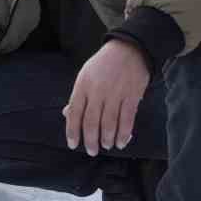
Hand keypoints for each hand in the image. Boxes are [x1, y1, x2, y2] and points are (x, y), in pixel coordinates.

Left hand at [64, 40, 150, 155]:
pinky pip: (127, 119)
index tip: (73, 145)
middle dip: (91, 140)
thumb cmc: (103, 64)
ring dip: (107, 139)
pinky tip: (122, 142)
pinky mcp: (132, 96)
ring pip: (109, 123)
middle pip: (91, 121)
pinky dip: (124, 133)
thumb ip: (78, 96)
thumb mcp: (85, 75)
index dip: (73, 131)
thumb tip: (67, 115)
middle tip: (91, 151)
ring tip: (106, 146)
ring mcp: (116, 93)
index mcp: (83, 85)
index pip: (74, 113)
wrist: (129, 48)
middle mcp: (98, 91)